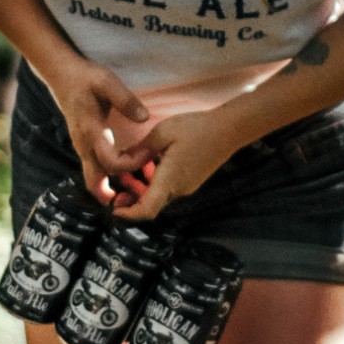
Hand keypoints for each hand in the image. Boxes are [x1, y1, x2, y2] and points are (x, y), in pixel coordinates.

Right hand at [45, 58, 149, 204]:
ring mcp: (81, 147)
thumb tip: (144, 118)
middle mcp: (84, 144)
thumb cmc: (86, 78)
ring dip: (110, 188)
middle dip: (115, 192)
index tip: (148, 155)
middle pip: (94, 182)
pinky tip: (124, 175)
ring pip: (92, 178)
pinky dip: (106, 178)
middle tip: (137, 191)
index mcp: (91, 131)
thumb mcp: (107, 81)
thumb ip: (125, 100)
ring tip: (134, 187)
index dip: (131, 164)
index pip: (111, 162)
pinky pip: (92, 169)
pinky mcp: (82, 145)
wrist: (62, 75)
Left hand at [109, 110, 241, 221]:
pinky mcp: (191, 181)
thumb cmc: (196, 128)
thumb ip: (141, 149)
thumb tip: (122, 161)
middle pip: (149, 204)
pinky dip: (154, 181)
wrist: (229, 129)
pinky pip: (168, 187)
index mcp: (169, 180)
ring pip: (158, 195)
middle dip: (131, 197)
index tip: (114, 209)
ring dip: (143, 187)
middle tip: (119, 180)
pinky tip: (152, 162)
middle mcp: (178, 189)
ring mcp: (186, 186)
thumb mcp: (162, 132)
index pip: (147, 210)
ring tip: (132, 167)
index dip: (128, 215)